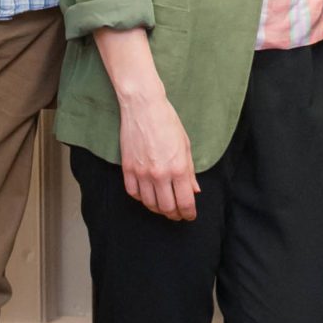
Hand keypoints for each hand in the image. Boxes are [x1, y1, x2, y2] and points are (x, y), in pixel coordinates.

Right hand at [117, 89, 199, 221]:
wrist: (143, 107)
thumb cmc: (167, 122)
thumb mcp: (186, 146)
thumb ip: (189, 172)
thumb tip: (194, 191)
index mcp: (178, 168)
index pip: (185, 202)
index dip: (188, 213)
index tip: (189, 216)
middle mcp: (160, 174)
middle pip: (167, 207)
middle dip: (175, 215)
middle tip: (178, 215)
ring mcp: (142, 172)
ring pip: (149, 204)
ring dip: (158, 209)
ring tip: (164, 207)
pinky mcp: (127, 168)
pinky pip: (133, 193)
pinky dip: (141, 199)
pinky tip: (147, 196)